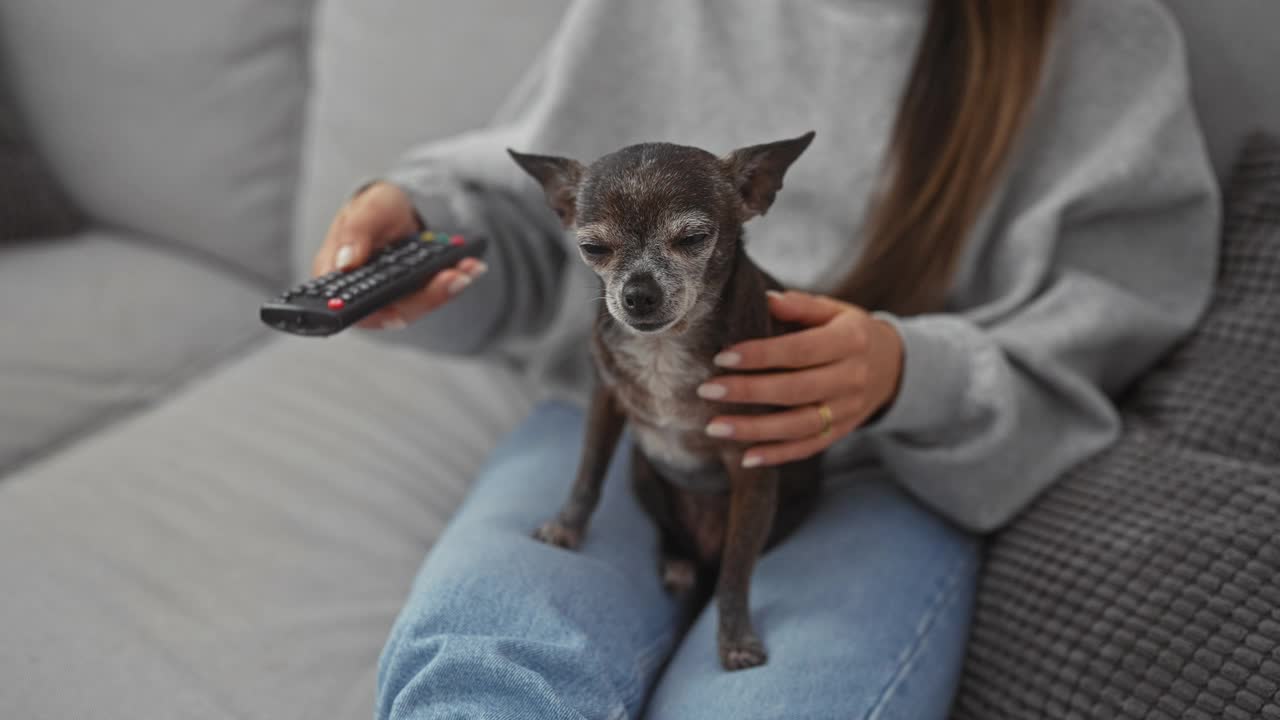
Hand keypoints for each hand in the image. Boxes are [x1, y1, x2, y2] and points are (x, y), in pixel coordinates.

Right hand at [311, 181, 487, 329]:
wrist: (400, 208)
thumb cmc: (375, 209)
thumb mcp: (367, 208)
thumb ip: (355, 231)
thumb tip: (346, 263)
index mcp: (335, 274)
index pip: (347, 306)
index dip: (372, 314)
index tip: (398, 313)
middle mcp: (362, 293)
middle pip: (391, 311)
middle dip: (426, 297)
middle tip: (454, 277)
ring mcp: (391, 298)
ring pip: (417, 307)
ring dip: (445, 290)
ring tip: (468, 269)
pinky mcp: (415, 296)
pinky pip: (433, 295)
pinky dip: (454, 280)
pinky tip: (472, 266)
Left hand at [699, 290, 903, 467]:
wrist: (892, 366)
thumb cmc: (849, 332)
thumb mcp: (834, 311)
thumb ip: (801, 306)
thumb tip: (765, 300)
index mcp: (850, 341)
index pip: (800, 350)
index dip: (761, 355)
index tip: (723, 357)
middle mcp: (851, 378)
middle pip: (796, 390)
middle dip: (749, 392)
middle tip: (707, 390)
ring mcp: (848, 410)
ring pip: (799, 425)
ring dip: (755, 430)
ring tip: (715, 427)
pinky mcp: (841, 431)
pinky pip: (808, 447)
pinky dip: (777, 455)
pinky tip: (746, 458)